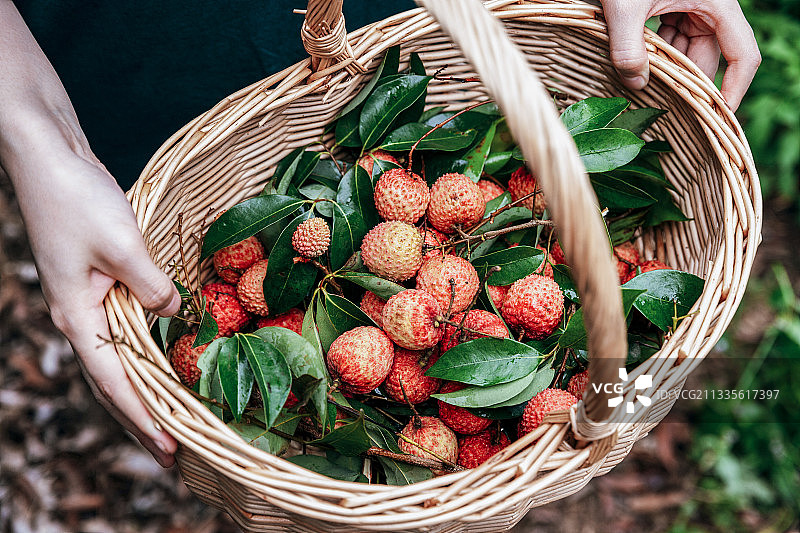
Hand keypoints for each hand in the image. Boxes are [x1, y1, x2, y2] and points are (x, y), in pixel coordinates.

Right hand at [4, 133, 180, 466]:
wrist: (47, 157)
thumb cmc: (76, 199)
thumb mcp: (124, 245)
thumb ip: (153, 287)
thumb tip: (175, 312)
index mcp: (77, 317)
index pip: (114, 382)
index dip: (143, 416)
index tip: (169, 448)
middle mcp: (78, 317)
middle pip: (112, 382)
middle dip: (141, 419)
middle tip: (173, 453)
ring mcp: (84, 301)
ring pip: (117, 360)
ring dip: (143, 392)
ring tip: (169, 421)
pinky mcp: (95, 283)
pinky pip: (121, 332)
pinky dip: (140, 355)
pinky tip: (158, 362)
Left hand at [601, 0, 760, 109]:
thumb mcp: (624, 7)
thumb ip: (627, 48)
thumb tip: (637, 85)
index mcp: (716, 5)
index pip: (743, 54)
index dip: (735, 88)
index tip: (720, 117)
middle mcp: (709, 8)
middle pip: (708, 57)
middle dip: (686, 83)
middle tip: (666, 110)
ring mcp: (690, 7)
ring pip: (686, 50)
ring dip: (666, 70)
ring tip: (645, 88)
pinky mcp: (670, 6)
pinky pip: (669, 38)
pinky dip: (655, 55)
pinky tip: (636, 68)